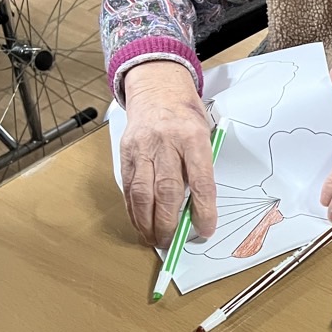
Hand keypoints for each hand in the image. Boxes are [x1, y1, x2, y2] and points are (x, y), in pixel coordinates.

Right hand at [119, 61, 216, 246]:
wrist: (157, 90)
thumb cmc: (186, 117)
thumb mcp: (205, 135)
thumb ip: (201, 168)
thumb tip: (197, 209)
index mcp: (193, 138)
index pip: (201, 181)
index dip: (203, 210)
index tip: (205, 230)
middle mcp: (166, 143)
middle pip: (167, 190)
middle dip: (169, 222)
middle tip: (172, 241)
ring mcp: (142, 148)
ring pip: (143, 192)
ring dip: (147, 221)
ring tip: (154, 239)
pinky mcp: (126, 153)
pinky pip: (129, 187)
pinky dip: (133, 209)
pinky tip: (139, 223)